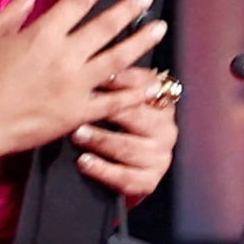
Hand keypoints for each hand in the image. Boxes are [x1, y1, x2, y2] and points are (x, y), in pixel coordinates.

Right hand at [0, 0, 166, 166]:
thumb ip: (15, 8)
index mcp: (43, 33)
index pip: (76, 3)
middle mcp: (64, 56)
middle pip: (105, 27)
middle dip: (129, 8)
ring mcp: (74, 85)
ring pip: (117, 60)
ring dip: (141, 42)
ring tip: (160, 29)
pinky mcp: (78, 112)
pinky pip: (113, 102)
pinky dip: (135, 93)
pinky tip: (152, 83)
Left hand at [74, 77, 179, 202]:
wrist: (128, 167)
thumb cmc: (121, 126)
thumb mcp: (122, 101)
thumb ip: (116, 84)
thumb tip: (95, 62)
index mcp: (162, 104)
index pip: (143, 86)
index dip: (119, 79)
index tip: (96, 74)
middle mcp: (166, 130)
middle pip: (137, 117)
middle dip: (108, 110)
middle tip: (82, 106)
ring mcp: (159, 157)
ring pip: (128, 147)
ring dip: (101, 140)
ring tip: (77, 134)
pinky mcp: (148, 181)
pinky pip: (124, 177)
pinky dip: (102, 170)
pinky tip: (84, 162)